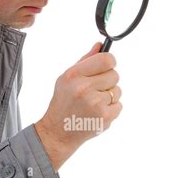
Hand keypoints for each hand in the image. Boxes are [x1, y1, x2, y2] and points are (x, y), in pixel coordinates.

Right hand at [34, 42, 122, 170]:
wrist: (58, 131)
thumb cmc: (63, 102)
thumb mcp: (66, 78)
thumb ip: (85, 61)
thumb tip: (100, 46)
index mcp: (73, 75)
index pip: (106, 59)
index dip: (109, 61)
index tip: (106, 66)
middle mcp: (84, 88)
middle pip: (114, 74)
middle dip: (107, 80)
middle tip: (94, 89)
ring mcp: (95, 103)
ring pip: (117, 90)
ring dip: (109, 95)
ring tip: (93, 102)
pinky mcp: (105, 117)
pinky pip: (119, 105)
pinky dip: (111, 108)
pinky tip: (96, 112)